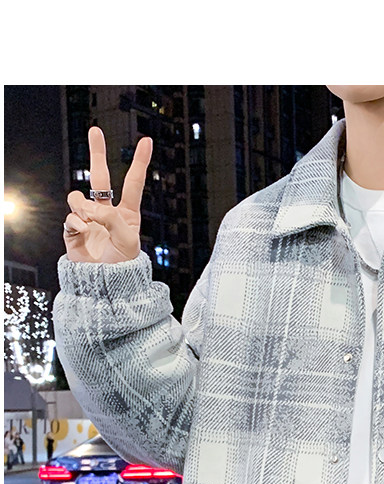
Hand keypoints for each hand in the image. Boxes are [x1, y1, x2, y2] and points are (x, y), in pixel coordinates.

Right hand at [63, 127, 152, 262]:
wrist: (104, 286)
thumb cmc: (122, 268)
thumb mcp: (128, 243)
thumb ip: (113, 219)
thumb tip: (92, 207)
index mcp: (127, 215)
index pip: (133, 184)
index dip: (139, 163)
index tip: (145, 141)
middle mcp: (107, 213)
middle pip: (101, 177)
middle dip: (97, 153)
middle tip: (95, 131)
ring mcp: (88, 219)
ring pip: (79, 196)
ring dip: (85, 206)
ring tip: (92, 224)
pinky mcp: (73, 228)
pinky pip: (71, 215)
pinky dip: (77, 222)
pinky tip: (84, 232)